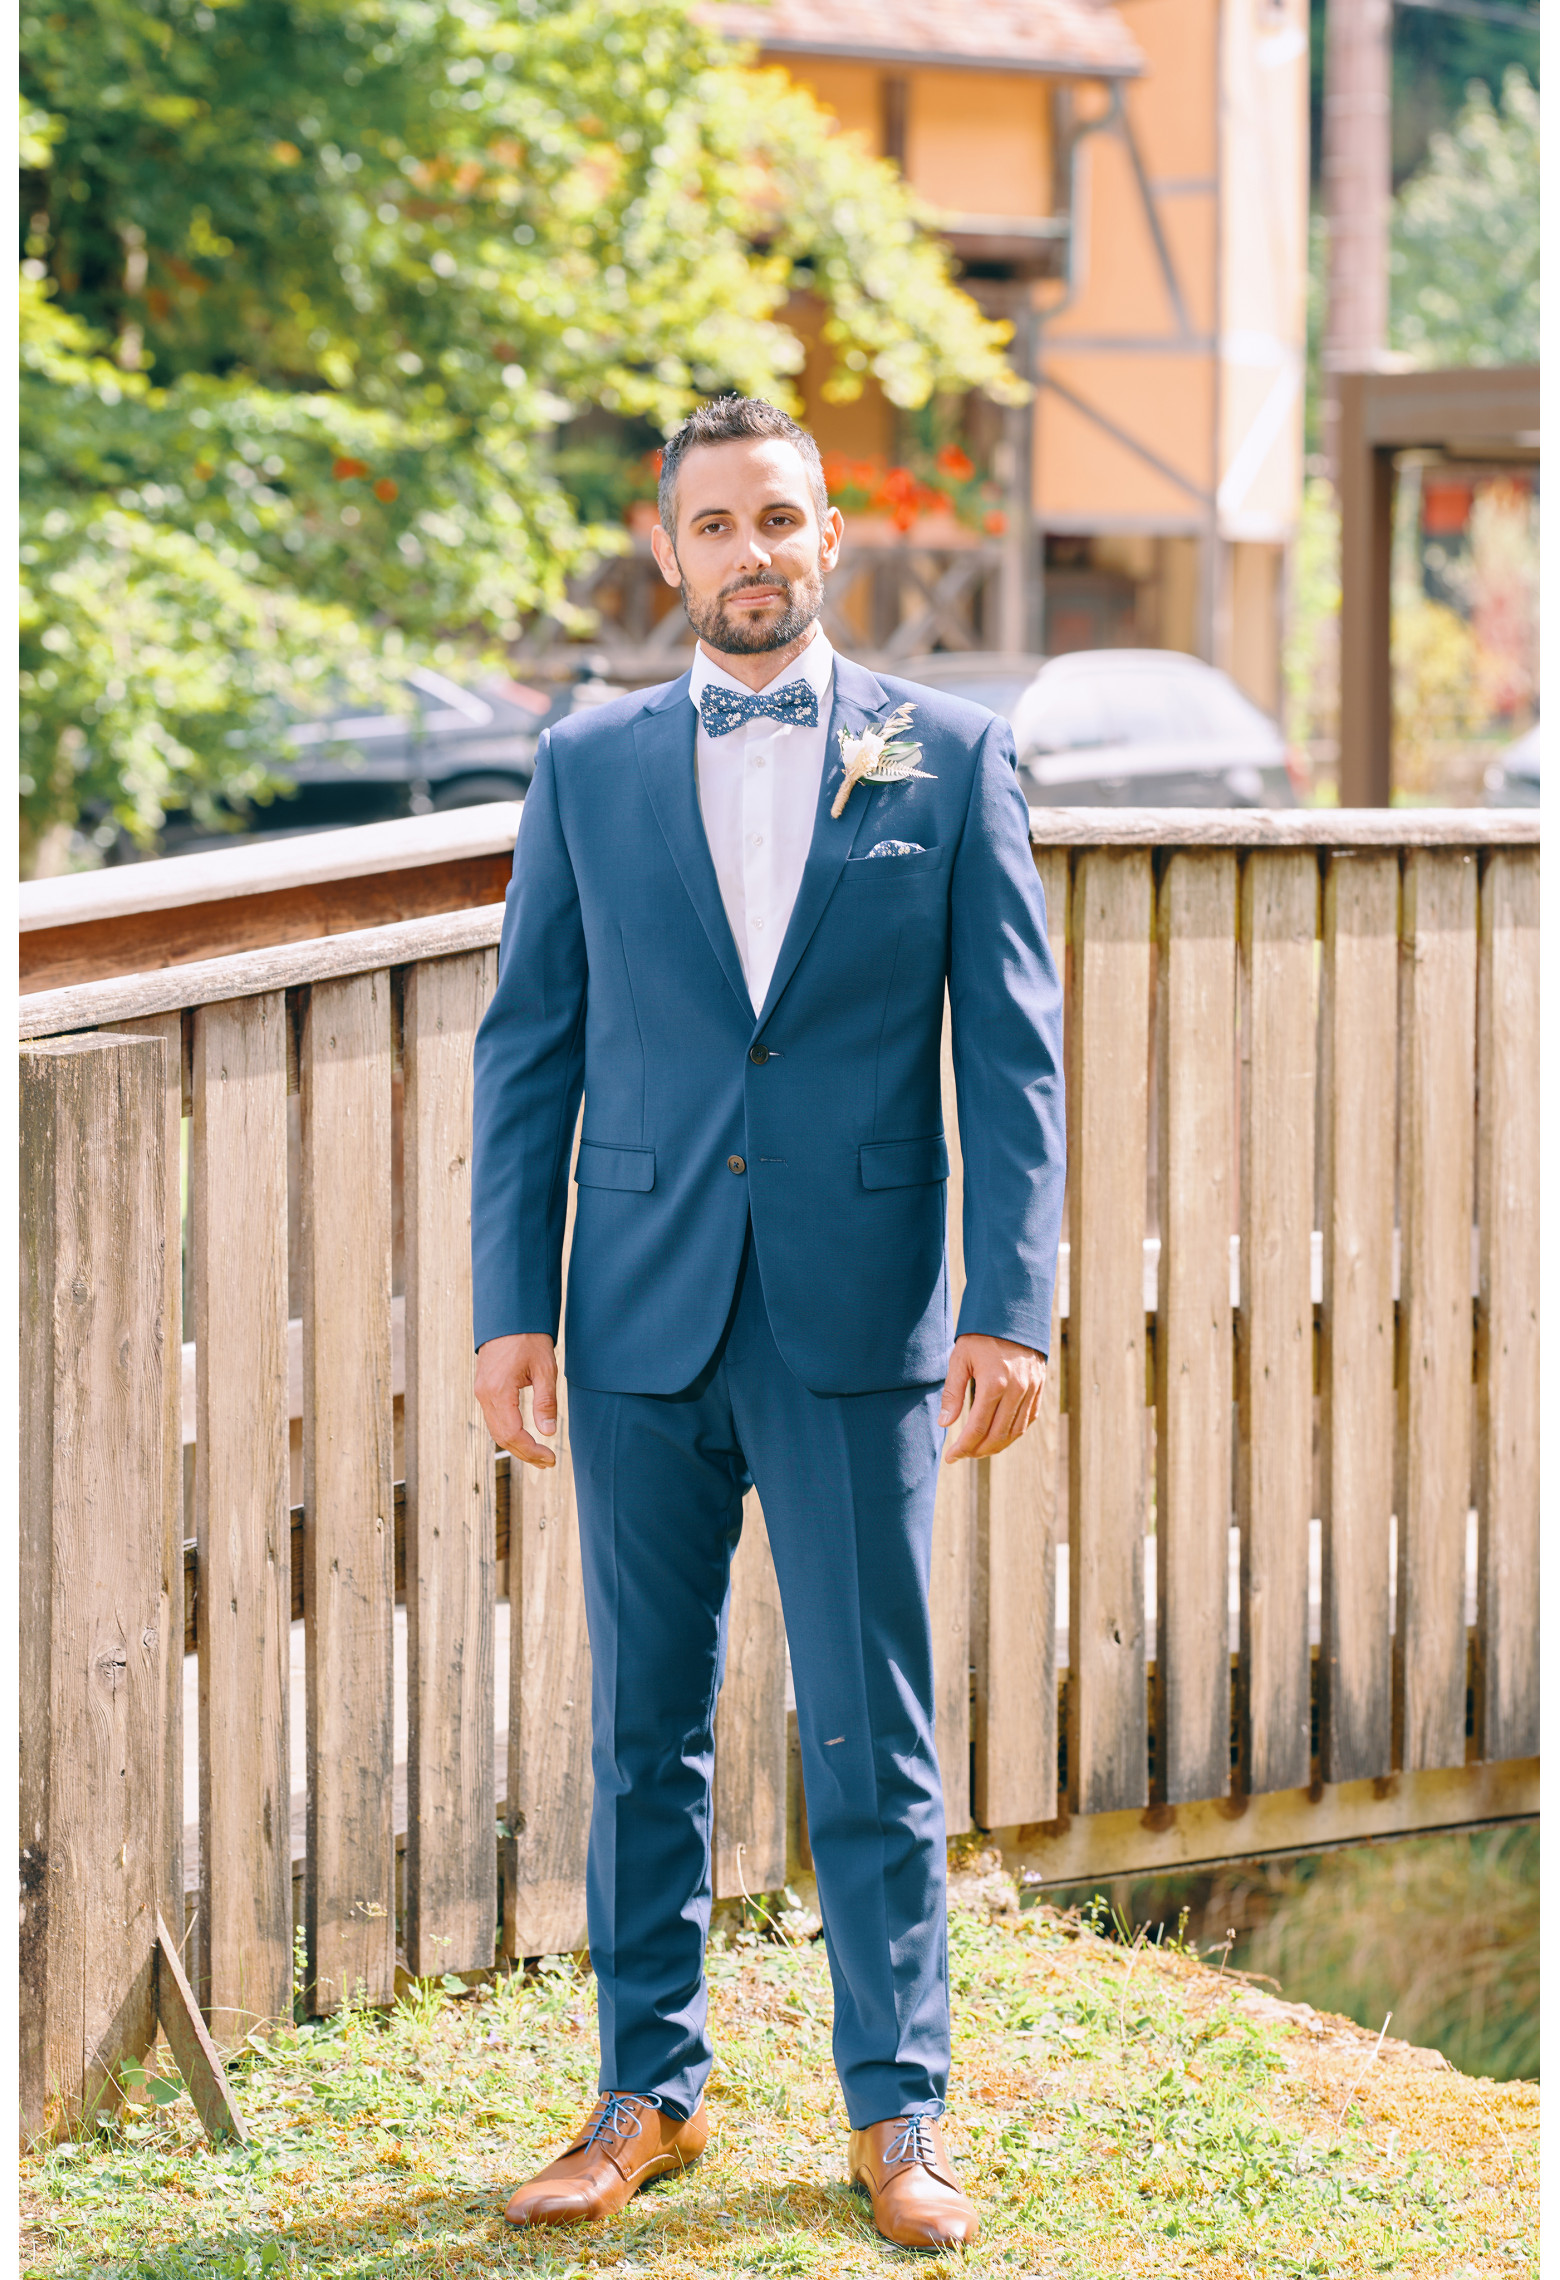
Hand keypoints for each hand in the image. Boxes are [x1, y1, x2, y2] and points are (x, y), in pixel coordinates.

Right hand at [474, 1333, 558, 1468]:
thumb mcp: (545, 1368)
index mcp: (498, 1391)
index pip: (513, 1434)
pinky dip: (509, 1433)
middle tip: (548, 1462)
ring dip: (517, 1446)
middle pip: (502, 1437)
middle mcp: (484, 1395)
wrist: (509, 1315)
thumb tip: (549, 1433)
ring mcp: (481, 1392)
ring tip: (539, 1456)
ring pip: (496, 1430)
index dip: (532, 1451)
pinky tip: (525, 1437)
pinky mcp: (484, 1389)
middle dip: (525, 1454)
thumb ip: (545, 1402)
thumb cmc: (529, 1338)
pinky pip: (494, 1419)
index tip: (551, 1458)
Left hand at [938, 1333, 1046, 1461]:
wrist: (1013, 1313)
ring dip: (997, 1446)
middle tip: (963, 1456)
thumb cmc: (981, 1335)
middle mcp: (1017, 1389)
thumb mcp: (960, 1358)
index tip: (951, 1457)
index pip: (977, 1428)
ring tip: (979, 1450)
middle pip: (998, 1435)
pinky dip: (1014, 1432)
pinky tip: (1000, 1435)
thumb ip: (952, 1392)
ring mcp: (1032, 1389)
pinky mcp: (1040, 1386)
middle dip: (978, 1451)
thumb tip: (945, 1423)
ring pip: (1016, 1431)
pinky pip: (1029, 1418)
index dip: (963, 1447)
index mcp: (994, 1383)